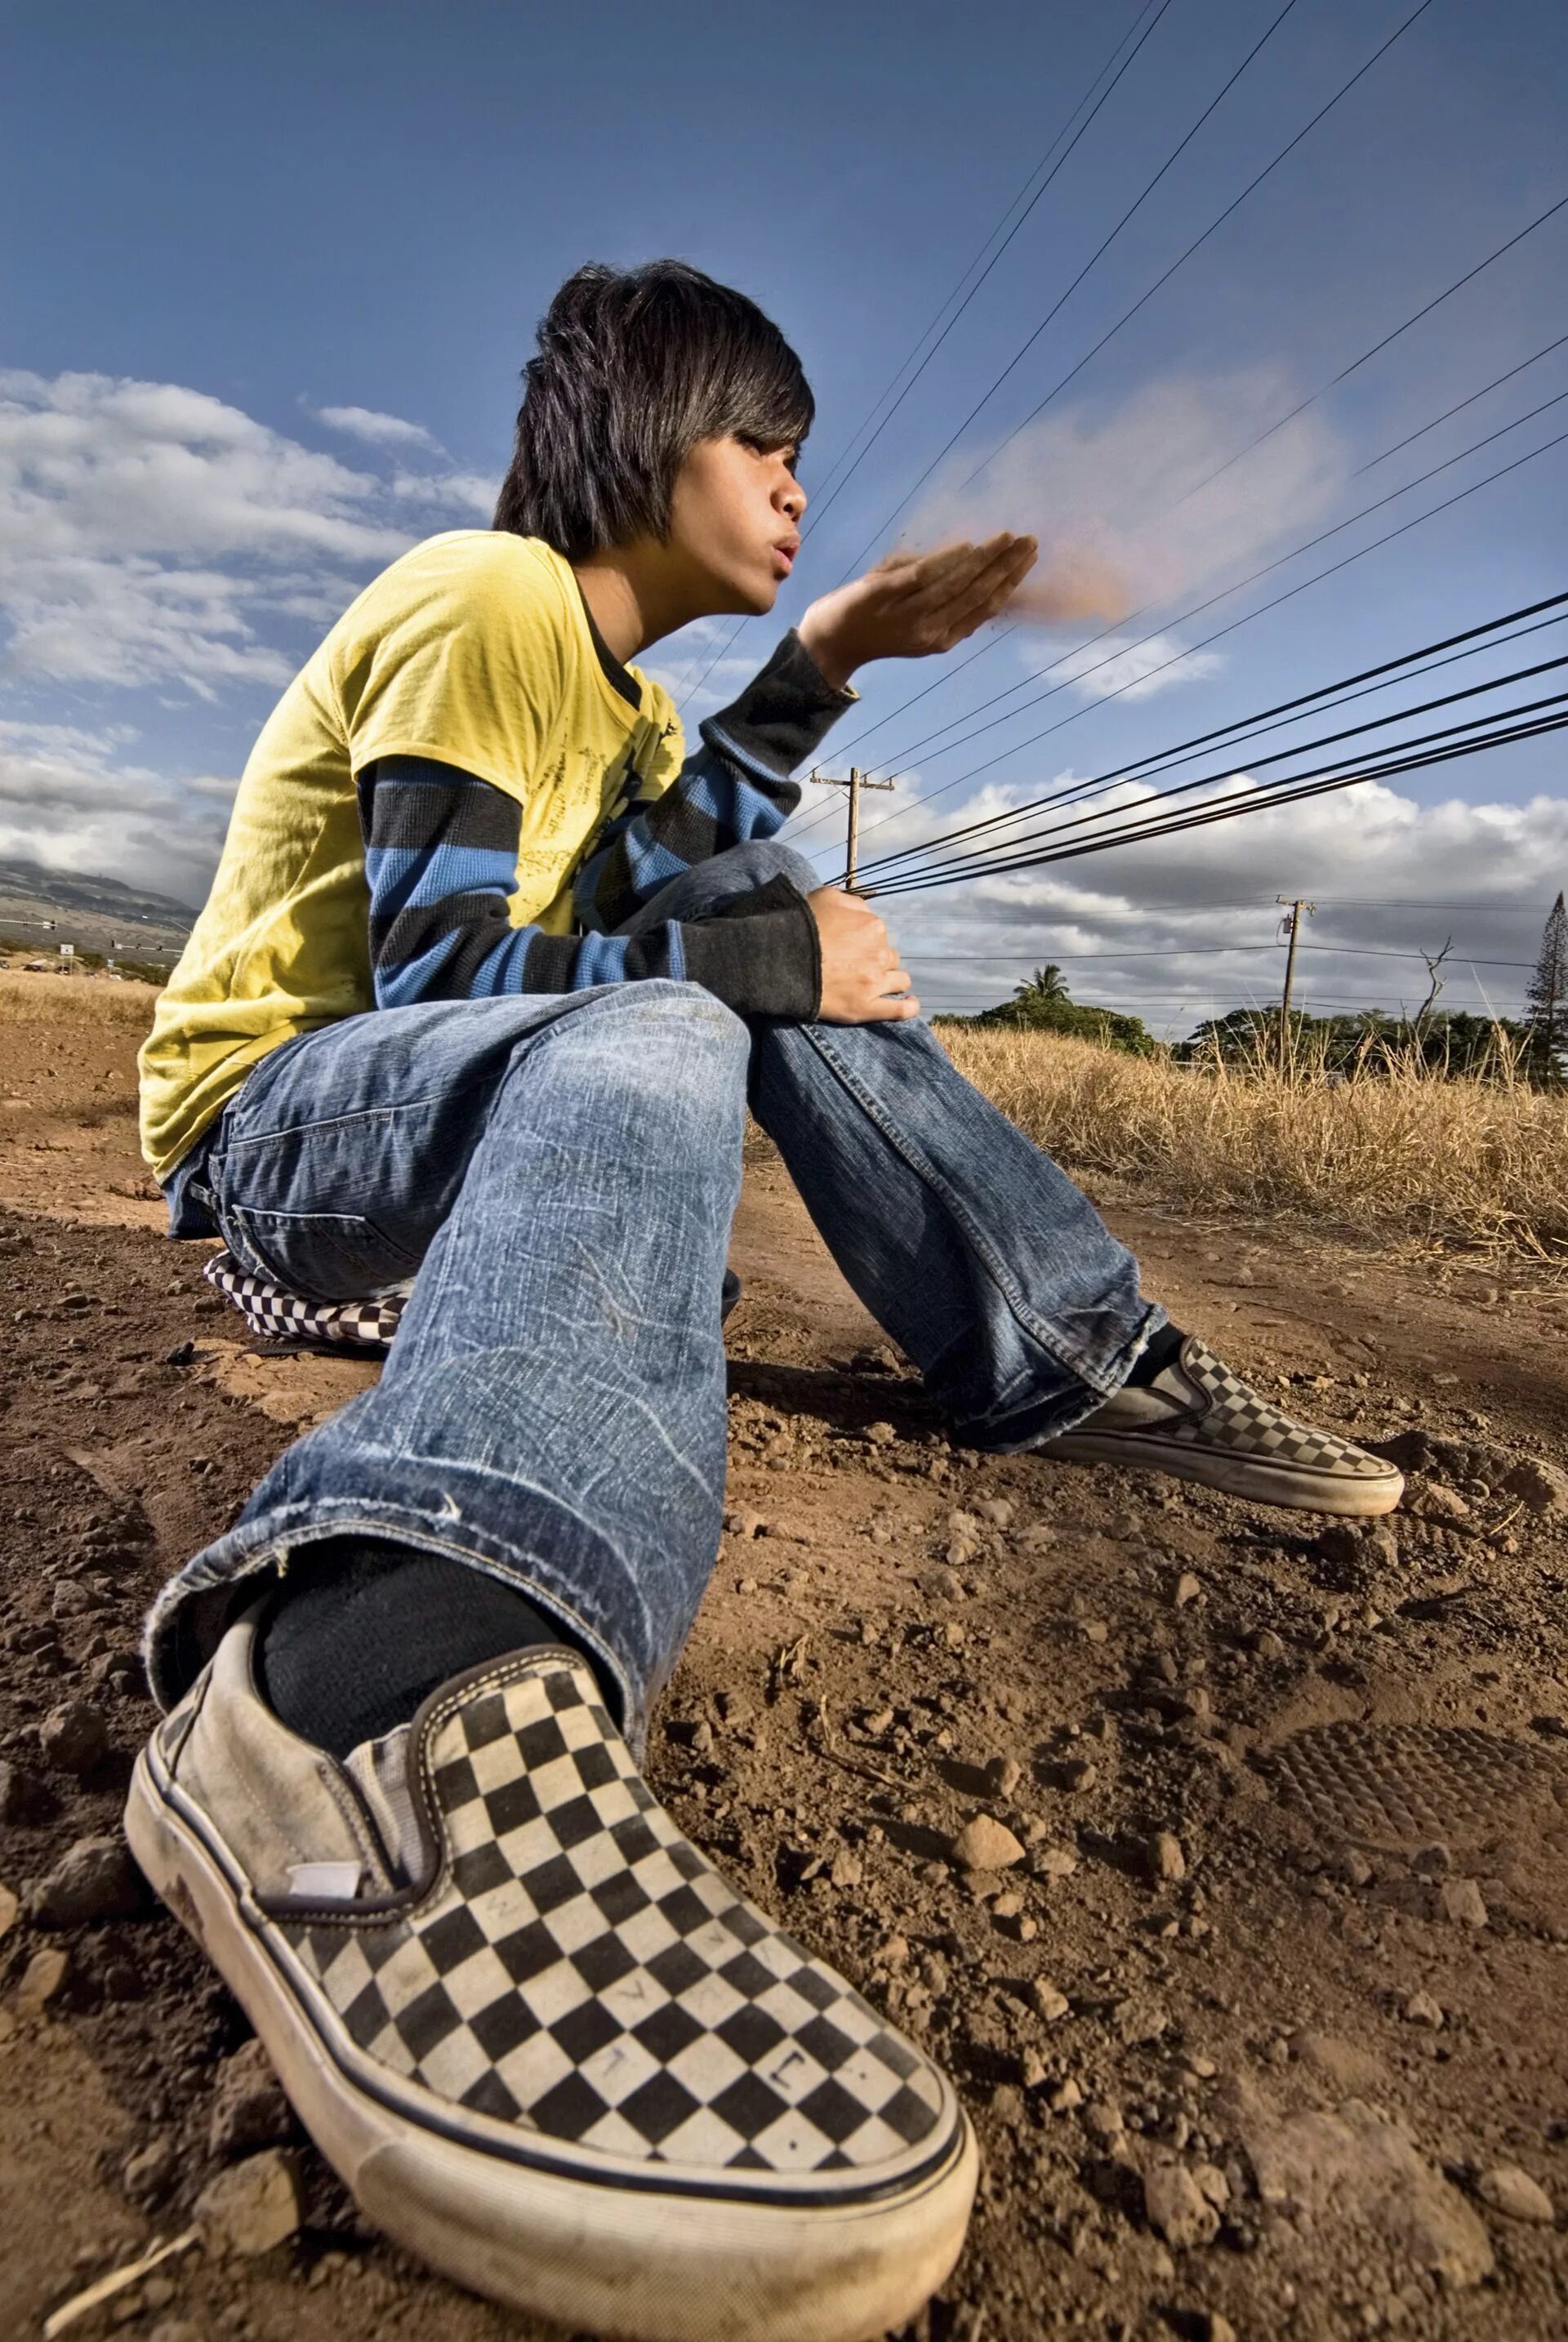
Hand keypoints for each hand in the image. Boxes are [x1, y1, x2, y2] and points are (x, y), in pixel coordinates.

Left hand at [797, 532, 1037, 688]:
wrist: (829, 641)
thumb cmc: (876, 624)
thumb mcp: (916, 618)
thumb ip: (945, 598)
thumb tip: (975, 567)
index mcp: (942, 639)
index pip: (985, 608)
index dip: (1010, 583)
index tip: (1029, 559)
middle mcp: (929, 632)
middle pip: (977, 595)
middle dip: (1007, 567)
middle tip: (1029, 542)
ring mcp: (905, 615)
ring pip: (955, 585)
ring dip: (985, 560)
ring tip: (1006, 538)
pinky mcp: (881, 596)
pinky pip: (921, 577)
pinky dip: (946, 561)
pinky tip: (967, 546)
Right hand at [809, 887, 919, 1023]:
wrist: (780, 959)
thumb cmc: (800, 925)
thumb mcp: (827, 897)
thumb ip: (853, 903)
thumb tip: (865, 913)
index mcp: (872, 926)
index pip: (879, 934)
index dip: (864, 940)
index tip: (849, 946)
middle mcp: (879, 953)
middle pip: (889, 957)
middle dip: (877, 960)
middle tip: (856, 966)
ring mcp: (874, 983)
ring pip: (899, 981)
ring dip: (891, 981)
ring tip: (877, 984)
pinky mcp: (866, 1008)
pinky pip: (900, 1011)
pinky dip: (908, 1008)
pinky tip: (909, 1005)